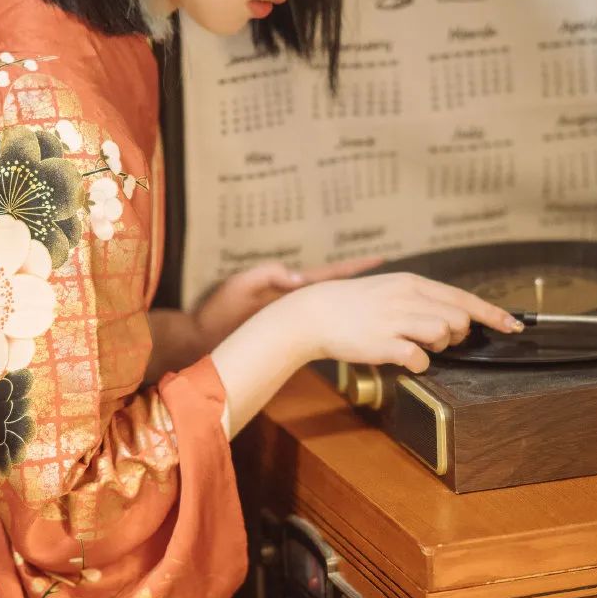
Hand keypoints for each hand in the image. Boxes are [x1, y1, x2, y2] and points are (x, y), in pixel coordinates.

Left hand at [192, 255, 381, 351]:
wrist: (201, 338)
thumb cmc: (217, 311)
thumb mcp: (241, 285)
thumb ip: (267, 274)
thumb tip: (296, 276)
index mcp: (289, 286)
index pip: (329, 274)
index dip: (355, 267)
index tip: (380, 259)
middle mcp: (296, 299)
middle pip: (339, 291)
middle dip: (366, 286)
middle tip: (395, 284)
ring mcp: (292, 315)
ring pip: (333, 310)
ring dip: (357, 307)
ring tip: (385, 307)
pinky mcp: (285, 332)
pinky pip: (320, 330)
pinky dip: (339, 330)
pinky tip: (356, 335)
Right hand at [284, 271, 521, 373]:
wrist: (314, 313)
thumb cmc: (354, 306)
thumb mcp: (391, 290)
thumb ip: (421, 299)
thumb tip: (453, 315)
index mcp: (412, 283)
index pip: (464, 298)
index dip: (493, 314)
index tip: (513, 326)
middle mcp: (407, 297)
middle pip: (459, 318)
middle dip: (458, 335)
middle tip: (438, 340)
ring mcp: (395, 319)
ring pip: (444, 334)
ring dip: (438, 347)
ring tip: (416, 346)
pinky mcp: (383, 342)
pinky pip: (420, 358)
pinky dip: (419, 364)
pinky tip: (404, 359)